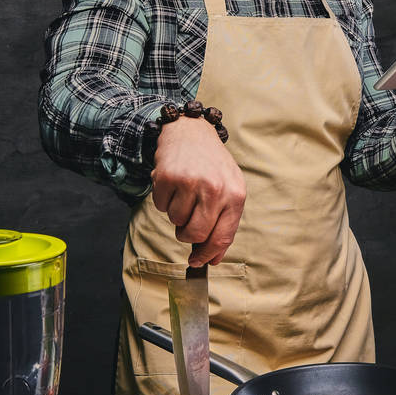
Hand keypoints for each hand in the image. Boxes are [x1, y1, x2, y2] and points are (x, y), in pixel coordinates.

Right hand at [150, 117, 245, 265]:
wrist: (191, 132)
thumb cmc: (212, 165)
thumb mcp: (228, 190)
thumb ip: (223, 224)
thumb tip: (211, 259)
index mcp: (236, 194)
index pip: (222, 237)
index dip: (207, 255)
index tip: (198, 262)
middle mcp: (215, 188)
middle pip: (195, 235)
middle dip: (187, 234)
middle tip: (187, 220)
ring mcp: (191, 182)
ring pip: (175, 222)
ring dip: (176, 213)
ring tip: (184, 192)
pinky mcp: (167, 177)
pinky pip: (160, 207)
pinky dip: (163, 200)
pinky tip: (173, 184)